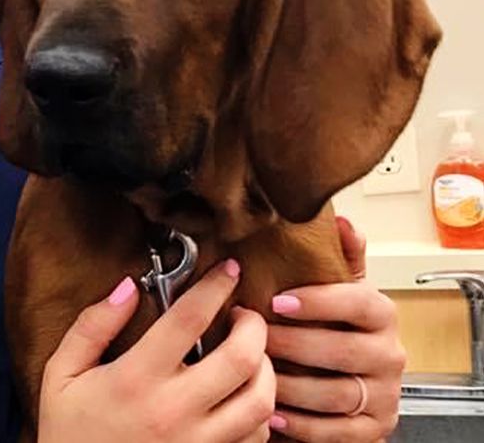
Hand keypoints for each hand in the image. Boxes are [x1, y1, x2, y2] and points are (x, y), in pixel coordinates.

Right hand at [38, 260, 275, 442]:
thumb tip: (128, 288)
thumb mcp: (61, 374)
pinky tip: (243, 398)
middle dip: (255, 325)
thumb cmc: (70, 432)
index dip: (215, 286)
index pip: (188, 319)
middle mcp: (173, 412)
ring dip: (265, 370)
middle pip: (241, 359)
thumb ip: (92, 326)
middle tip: (245, 314)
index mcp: (135, 380)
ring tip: (250, 355)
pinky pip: (256, 439)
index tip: (227, 270)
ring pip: (260, 402)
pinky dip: (260, 413)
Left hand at [266, 217, 404, 441]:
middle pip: (342, 350)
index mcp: (380, 315)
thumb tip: (342, 221)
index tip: (277, 301)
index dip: (319, 301)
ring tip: (253, 372)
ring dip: (288, 383)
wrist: (341, 383)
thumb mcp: (335, 289)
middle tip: (253, 337)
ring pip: (334, 392)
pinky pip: (334, 431)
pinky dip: (299, 423)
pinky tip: (270, 412)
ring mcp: (382, 395)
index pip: (359, 303)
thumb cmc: (331, 328)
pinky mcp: (371, 430)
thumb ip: (339, 258)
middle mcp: (389, 355)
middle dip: (292, 343)